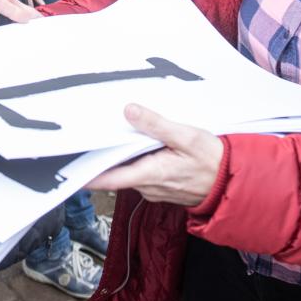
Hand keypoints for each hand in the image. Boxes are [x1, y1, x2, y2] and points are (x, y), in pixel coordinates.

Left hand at [87, 104, 223, 205]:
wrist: (232, 183)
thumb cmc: (212, 161)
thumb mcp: (185, 137)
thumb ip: (156, 125)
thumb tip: (130, 111)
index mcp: (150, 174)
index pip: (109, 179)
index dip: (87, 175)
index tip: (67, 170)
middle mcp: (148, 186)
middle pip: (116, 174)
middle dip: (102, 159)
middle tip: (87, 140)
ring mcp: (154, 189)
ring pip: (129, 173)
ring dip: (122, 159)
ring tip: (112, 137)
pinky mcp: (161, 187)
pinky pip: (141, 174)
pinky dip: (136, 162)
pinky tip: (139, 146)